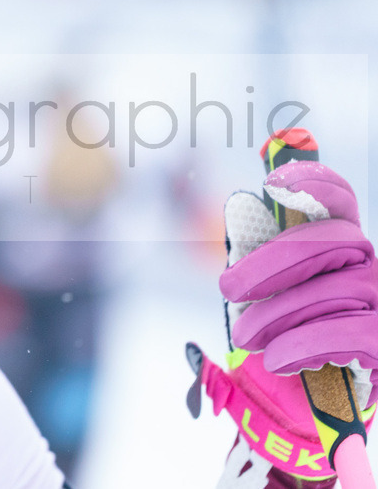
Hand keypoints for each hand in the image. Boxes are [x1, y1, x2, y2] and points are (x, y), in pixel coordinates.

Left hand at [220, 160, 377, 407]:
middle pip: (329, 242)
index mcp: (342, 249)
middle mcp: (371, 268)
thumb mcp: (266, 296)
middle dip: (271, 262)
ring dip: (277, 315)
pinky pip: (349, 334)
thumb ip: (259, 256)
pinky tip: (279, 358)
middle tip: (228, 289)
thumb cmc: (284, 339)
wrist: (307, 407)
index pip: (341, 204)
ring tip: (245, 338)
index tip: (274, 184)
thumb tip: (244, 206)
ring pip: (330, 291)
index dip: (315, 185)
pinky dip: (305, 345)